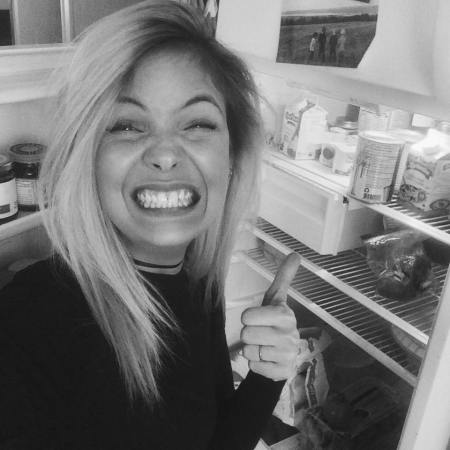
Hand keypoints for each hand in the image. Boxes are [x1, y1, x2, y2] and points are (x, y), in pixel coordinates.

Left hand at [240, 252, 300, 380]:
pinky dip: (256, 364)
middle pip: (246, 334)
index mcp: (285, 314)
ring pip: (249, 352)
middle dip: (249, 335)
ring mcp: (287, 355)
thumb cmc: (274, 322)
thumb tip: (296, 253)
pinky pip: (254, 367)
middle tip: (260, 334)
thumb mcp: (276, 299)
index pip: (247, 316)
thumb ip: (284, 277)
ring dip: (252, 350)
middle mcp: (289, 334)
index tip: (258, 319)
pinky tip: (267, 360)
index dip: (248, 318)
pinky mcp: (282, 372)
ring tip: (264, 346)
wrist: (283, 354)